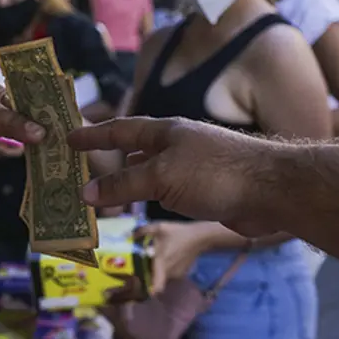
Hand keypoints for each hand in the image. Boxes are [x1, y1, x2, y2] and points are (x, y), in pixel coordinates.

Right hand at [67, 117, 285, 235]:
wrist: (271, 191)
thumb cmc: (215, 173)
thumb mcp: (160, 177)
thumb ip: (123, 185)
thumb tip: (85, 193)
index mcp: (165, 132)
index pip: (120, 130)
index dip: (93, 135)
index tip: (68, 139)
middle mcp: (177, 146)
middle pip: (134, 152)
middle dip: (107, 162)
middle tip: (78, 173)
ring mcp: (192, 168)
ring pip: (150, 175)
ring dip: (127, 184)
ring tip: (101, 196)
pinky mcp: (205, 191)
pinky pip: (166, 193)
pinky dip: (150, 199)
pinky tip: (144, 208)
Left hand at [133, 221, 208, 294]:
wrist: (199, 237)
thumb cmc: (178, 233)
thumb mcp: (159, 228)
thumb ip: (143, 231)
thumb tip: (130, 235)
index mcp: (162, 264)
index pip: (157, 287)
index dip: (149, 291)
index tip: (141, 289)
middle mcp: (169, 273)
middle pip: (156, 280)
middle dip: (149, 275)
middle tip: (143, 266)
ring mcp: (177, 275)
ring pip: (162, 276)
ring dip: (158, 271)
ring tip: (157, 259)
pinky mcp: (182, 273)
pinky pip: (170, 274)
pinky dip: (167, 269)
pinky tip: (168, 258)